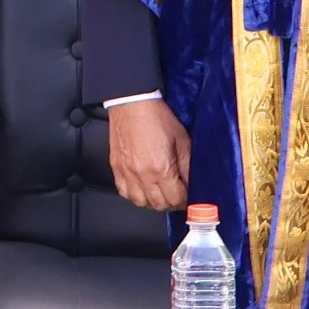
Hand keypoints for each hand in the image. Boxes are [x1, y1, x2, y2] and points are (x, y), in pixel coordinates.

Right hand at [108, 97, 190, 211]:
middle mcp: (142, 174)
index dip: (186, 200)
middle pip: (159, 204)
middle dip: (172, 203)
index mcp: (160, 168)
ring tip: (161, 194)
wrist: (132, 104)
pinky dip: (136, 196)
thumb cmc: (156, 118)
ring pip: (141, 202)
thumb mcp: (182, 140)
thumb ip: (188, 166)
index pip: (176, 198)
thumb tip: (193, 183)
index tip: (189, 197)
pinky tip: (143, 189)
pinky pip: (124, 193)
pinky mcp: (116, 168)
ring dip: (154, 202)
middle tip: (178, 195)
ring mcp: (126, 172)